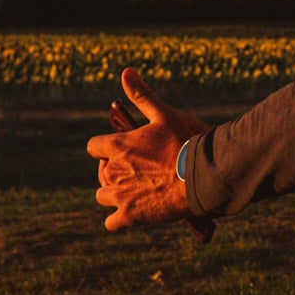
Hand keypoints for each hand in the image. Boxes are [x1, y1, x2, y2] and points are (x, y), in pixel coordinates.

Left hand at [87, 67, 214, 239]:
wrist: (201, 177)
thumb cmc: (185, 144)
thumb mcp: (164, 115)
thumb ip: (142, 95)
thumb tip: (126, 71)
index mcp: (117, 146)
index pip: (93, 146)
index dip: (105, 148)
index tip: (120, 150)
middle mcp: (112, 171)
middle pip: (100, 173)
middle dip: (112, 172)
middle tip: (135, 172)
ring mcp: (120, 196)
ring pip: (102, 196)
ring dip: (114, 194)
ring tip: (134, 192)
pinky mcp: (130, 217)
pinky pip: (111, 223)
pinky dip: (119, 220)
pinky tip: (133, 214)